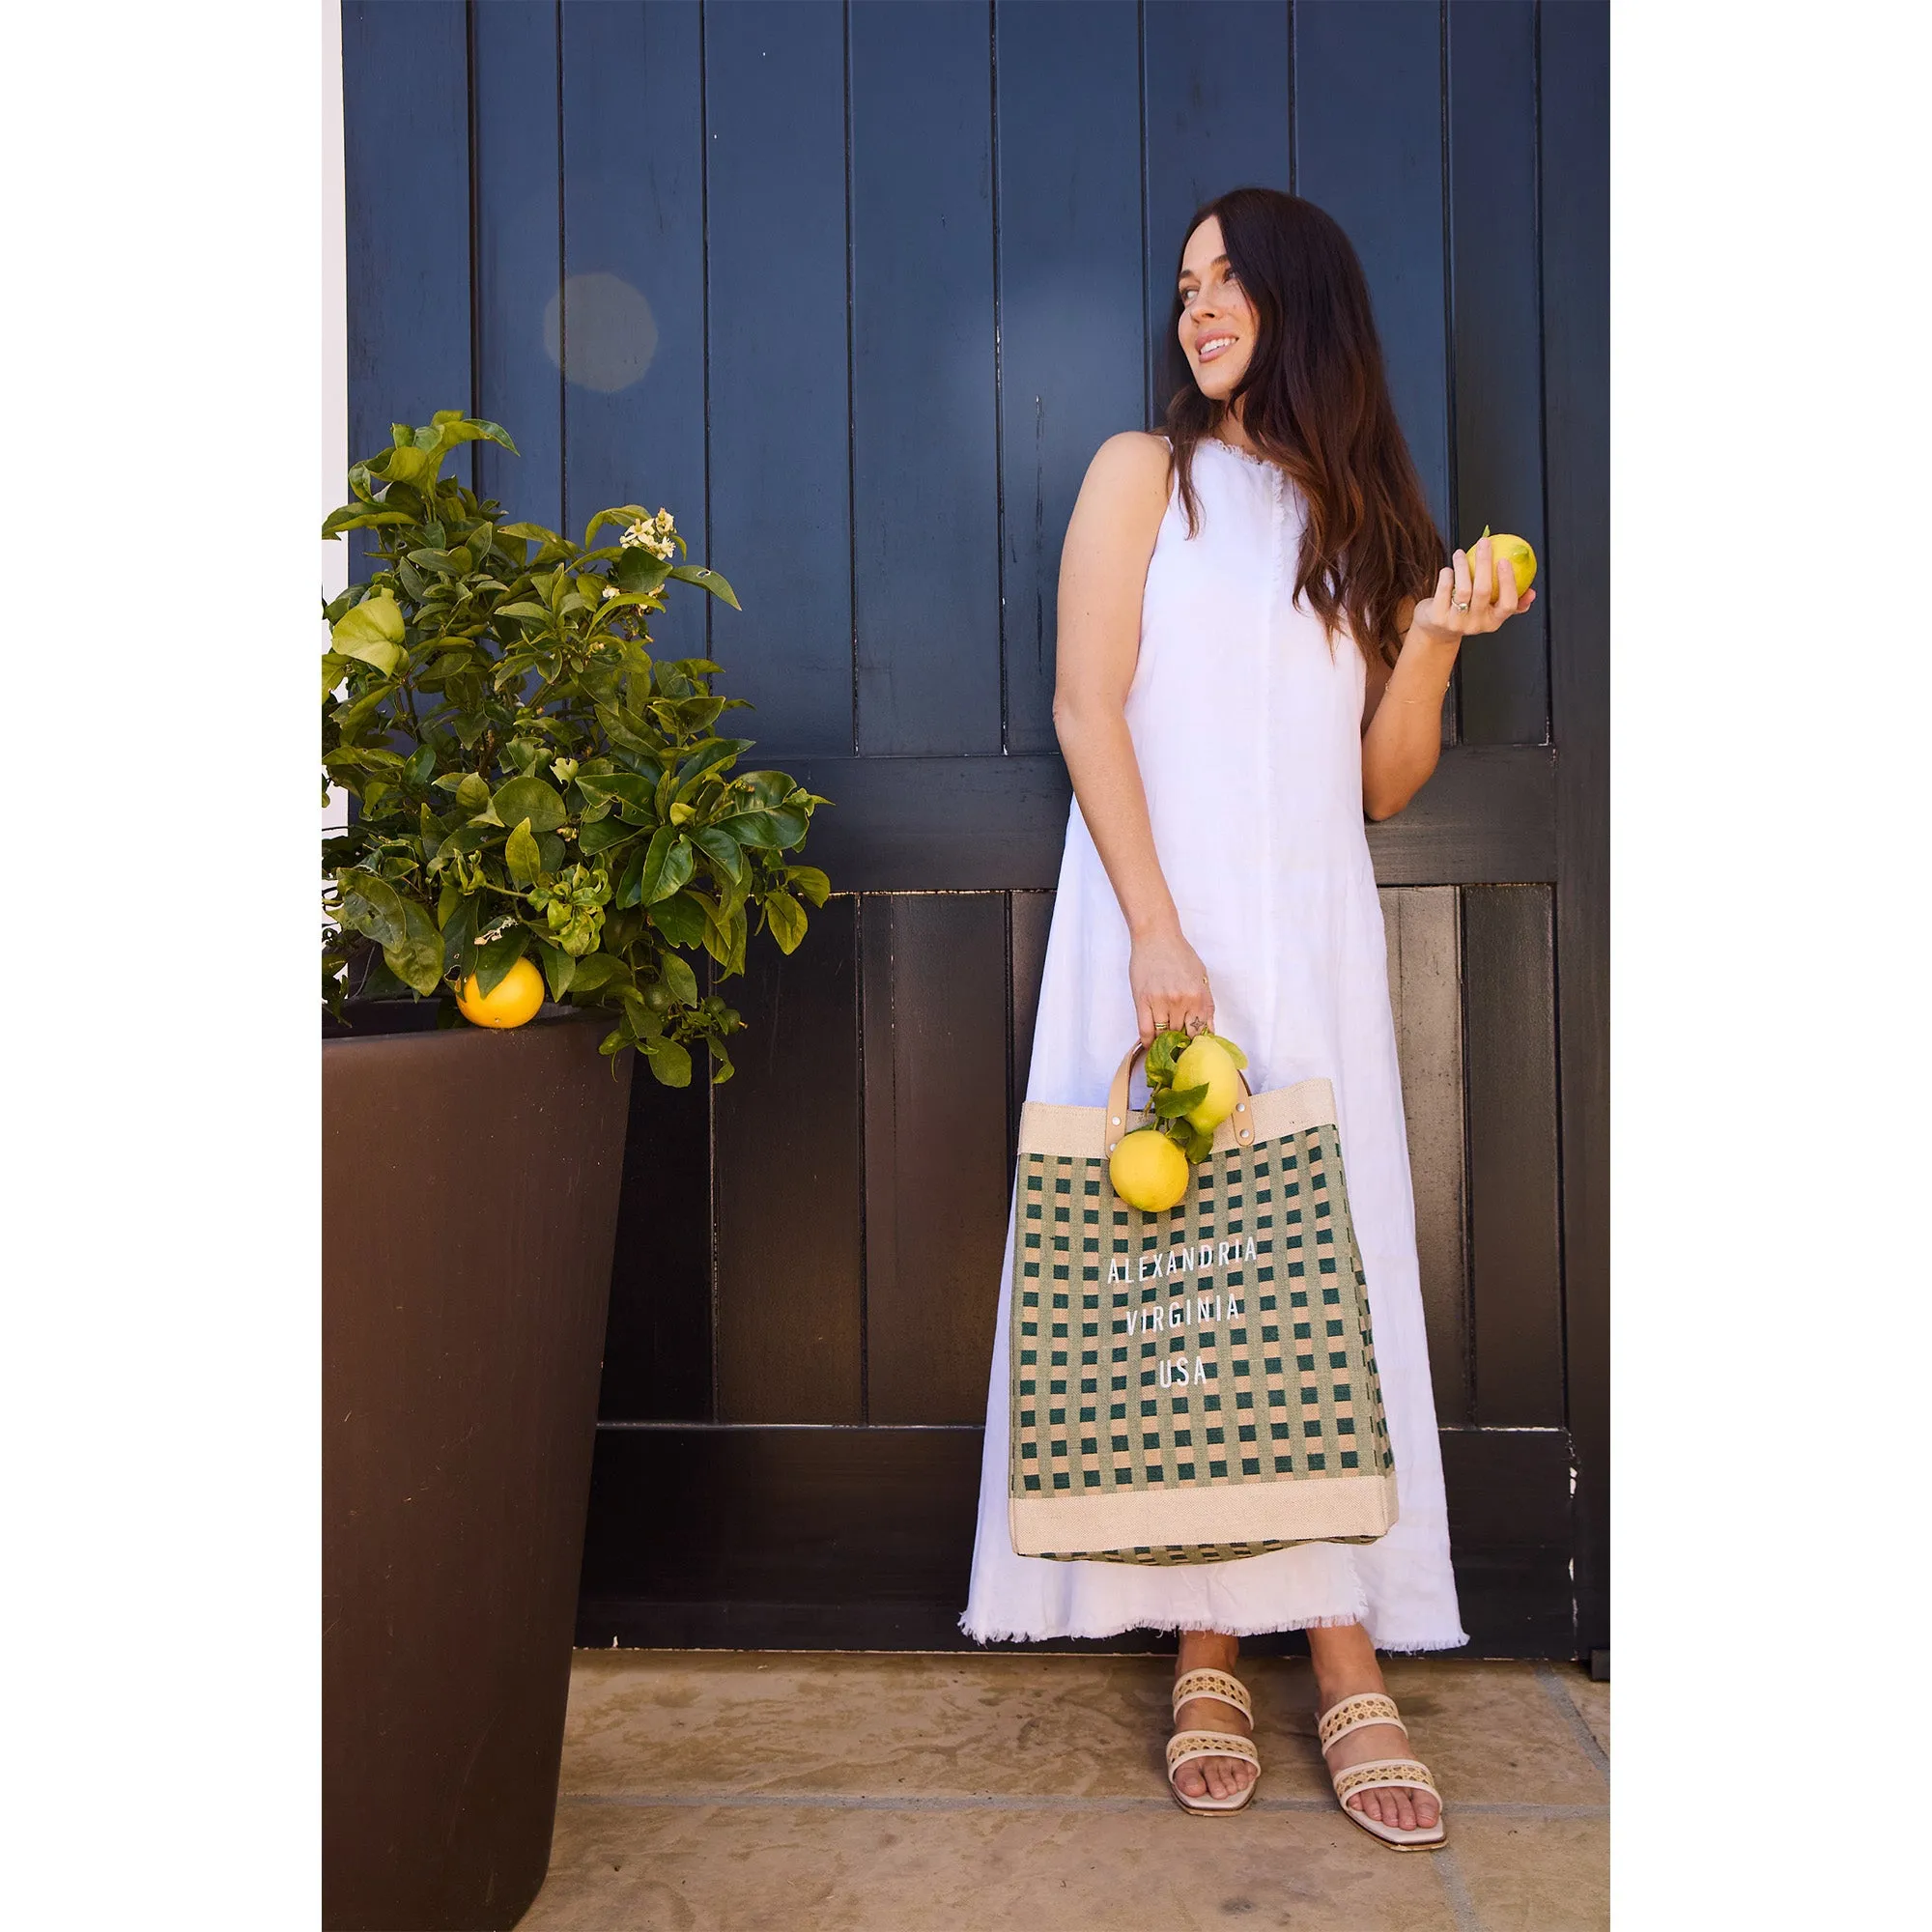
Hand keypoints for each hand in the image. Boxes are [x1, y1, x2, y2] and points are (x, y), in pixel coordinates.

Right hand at [1130, 927, 1213, 1045]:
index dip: (1196, 1044)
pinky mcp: (1142, 1001)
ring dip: (1164, 1044)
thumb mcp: (1201, 977)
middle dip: (1180, 1044)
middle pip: (1181, 1035)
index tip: (1193, 1049)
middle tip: (1177, 1050)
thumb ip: (1206, 1005)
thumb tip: (1209, 1030)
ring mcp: (1161, 1002)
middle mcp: (1181, 1002)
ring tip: (1164, 1048)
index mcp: (1199, 997)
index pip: (1199, 1032)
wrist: (1156, 936)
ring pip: (1163, 1035)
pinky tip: (1150, 1045)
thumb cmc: (1180, 954)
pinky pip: (1145, 1030)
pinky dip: (1148, 1042)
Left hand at [1410, 532, 1536, 645]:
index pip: (1508, 604)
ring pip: (1463, 589)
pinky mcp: (1438, 618)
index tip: (1504, 560)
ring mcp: (1456, 623)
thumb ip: (1508, 601)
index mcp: (1493, 622)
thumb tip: (1532, 592)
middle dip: (1485, 562)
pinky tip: (1449, 568)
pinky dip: (1447, 576)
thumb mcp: (1489, 611)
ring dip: (1462, 566)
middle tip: (1484, 543)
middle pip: (1484, 591)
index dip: (1508, 582)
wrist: (1436, 630)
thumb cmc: (1467, 613)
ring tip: (1460, 553)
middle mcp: (1476, 625)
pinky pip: (1444, 590)